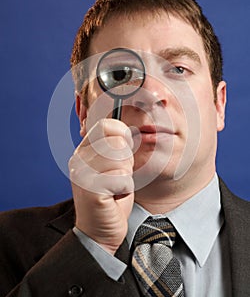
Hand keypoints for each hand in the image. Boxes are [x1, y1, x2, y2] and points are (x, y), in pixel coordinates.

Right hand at [69, 118, 133, 254]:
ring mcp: (82, 174)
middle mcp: (79, 159)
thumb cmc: (110, 198)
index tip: (125, 148)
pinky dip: (125, 189)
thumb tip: (126, 130)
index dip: (121, 134)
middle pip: (117, 142)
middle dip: (126, 160)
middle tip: (117, 176)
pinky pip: (123, 178)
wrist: (98, 232)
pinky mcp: (90, 189)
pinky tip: (114, 197)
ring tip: (114, 187)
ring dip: (126, 176)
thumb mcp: (111, 167)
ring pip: (121, 159)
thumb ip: (114, 148)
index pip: (105, 125)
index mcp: (83, 151)